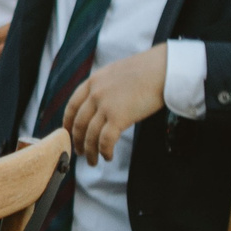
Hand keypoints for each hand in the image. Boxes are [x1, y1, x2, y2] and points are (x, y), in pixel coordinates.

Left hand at [62, 43, 167, 164]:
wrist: (162, 69)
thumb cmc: (147, 70)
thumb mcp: (116, 73)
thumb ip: (105, 86)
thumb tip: (104, 102)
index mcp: (93, 82)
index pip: (72, 105)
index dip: (68, 122)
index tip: (67, 132)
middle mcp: (95, 94)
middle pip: (79, 123)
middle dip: (77, 141)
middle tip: (79, 152)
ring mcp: (105, 106)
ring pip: (90, 135)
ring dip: (90, 151)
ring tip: (93, 161)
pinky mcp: (118, 117)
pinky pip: (105, 140)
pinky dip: (104, 151)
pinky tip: (108, 156)